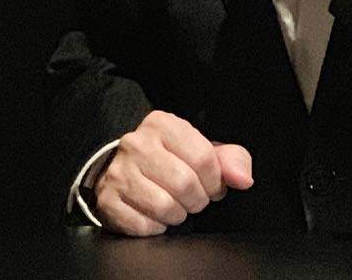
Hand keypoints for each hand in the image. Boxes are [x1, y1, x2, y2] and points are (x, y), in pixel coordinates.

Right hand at [93, 110, 252, 236]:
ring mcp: (118, 172)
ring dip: (177, 215)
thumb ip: (231, 160)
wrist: (122, 172)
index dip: (214, 181)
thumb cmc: (170, 161)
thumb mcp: (203, 151)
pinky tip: (154, 215)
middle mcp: (136, 144)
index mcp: (162, 125)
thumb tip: (243, 179)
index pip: (203, 158)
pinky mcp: (107, 200)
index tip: (211, 186)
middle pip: (184, 183)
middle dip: (197, 200)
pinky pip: (142, 225)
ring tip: (174, 207)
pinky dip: (155, 227)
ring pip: (163, 206)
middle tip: (193, 200)